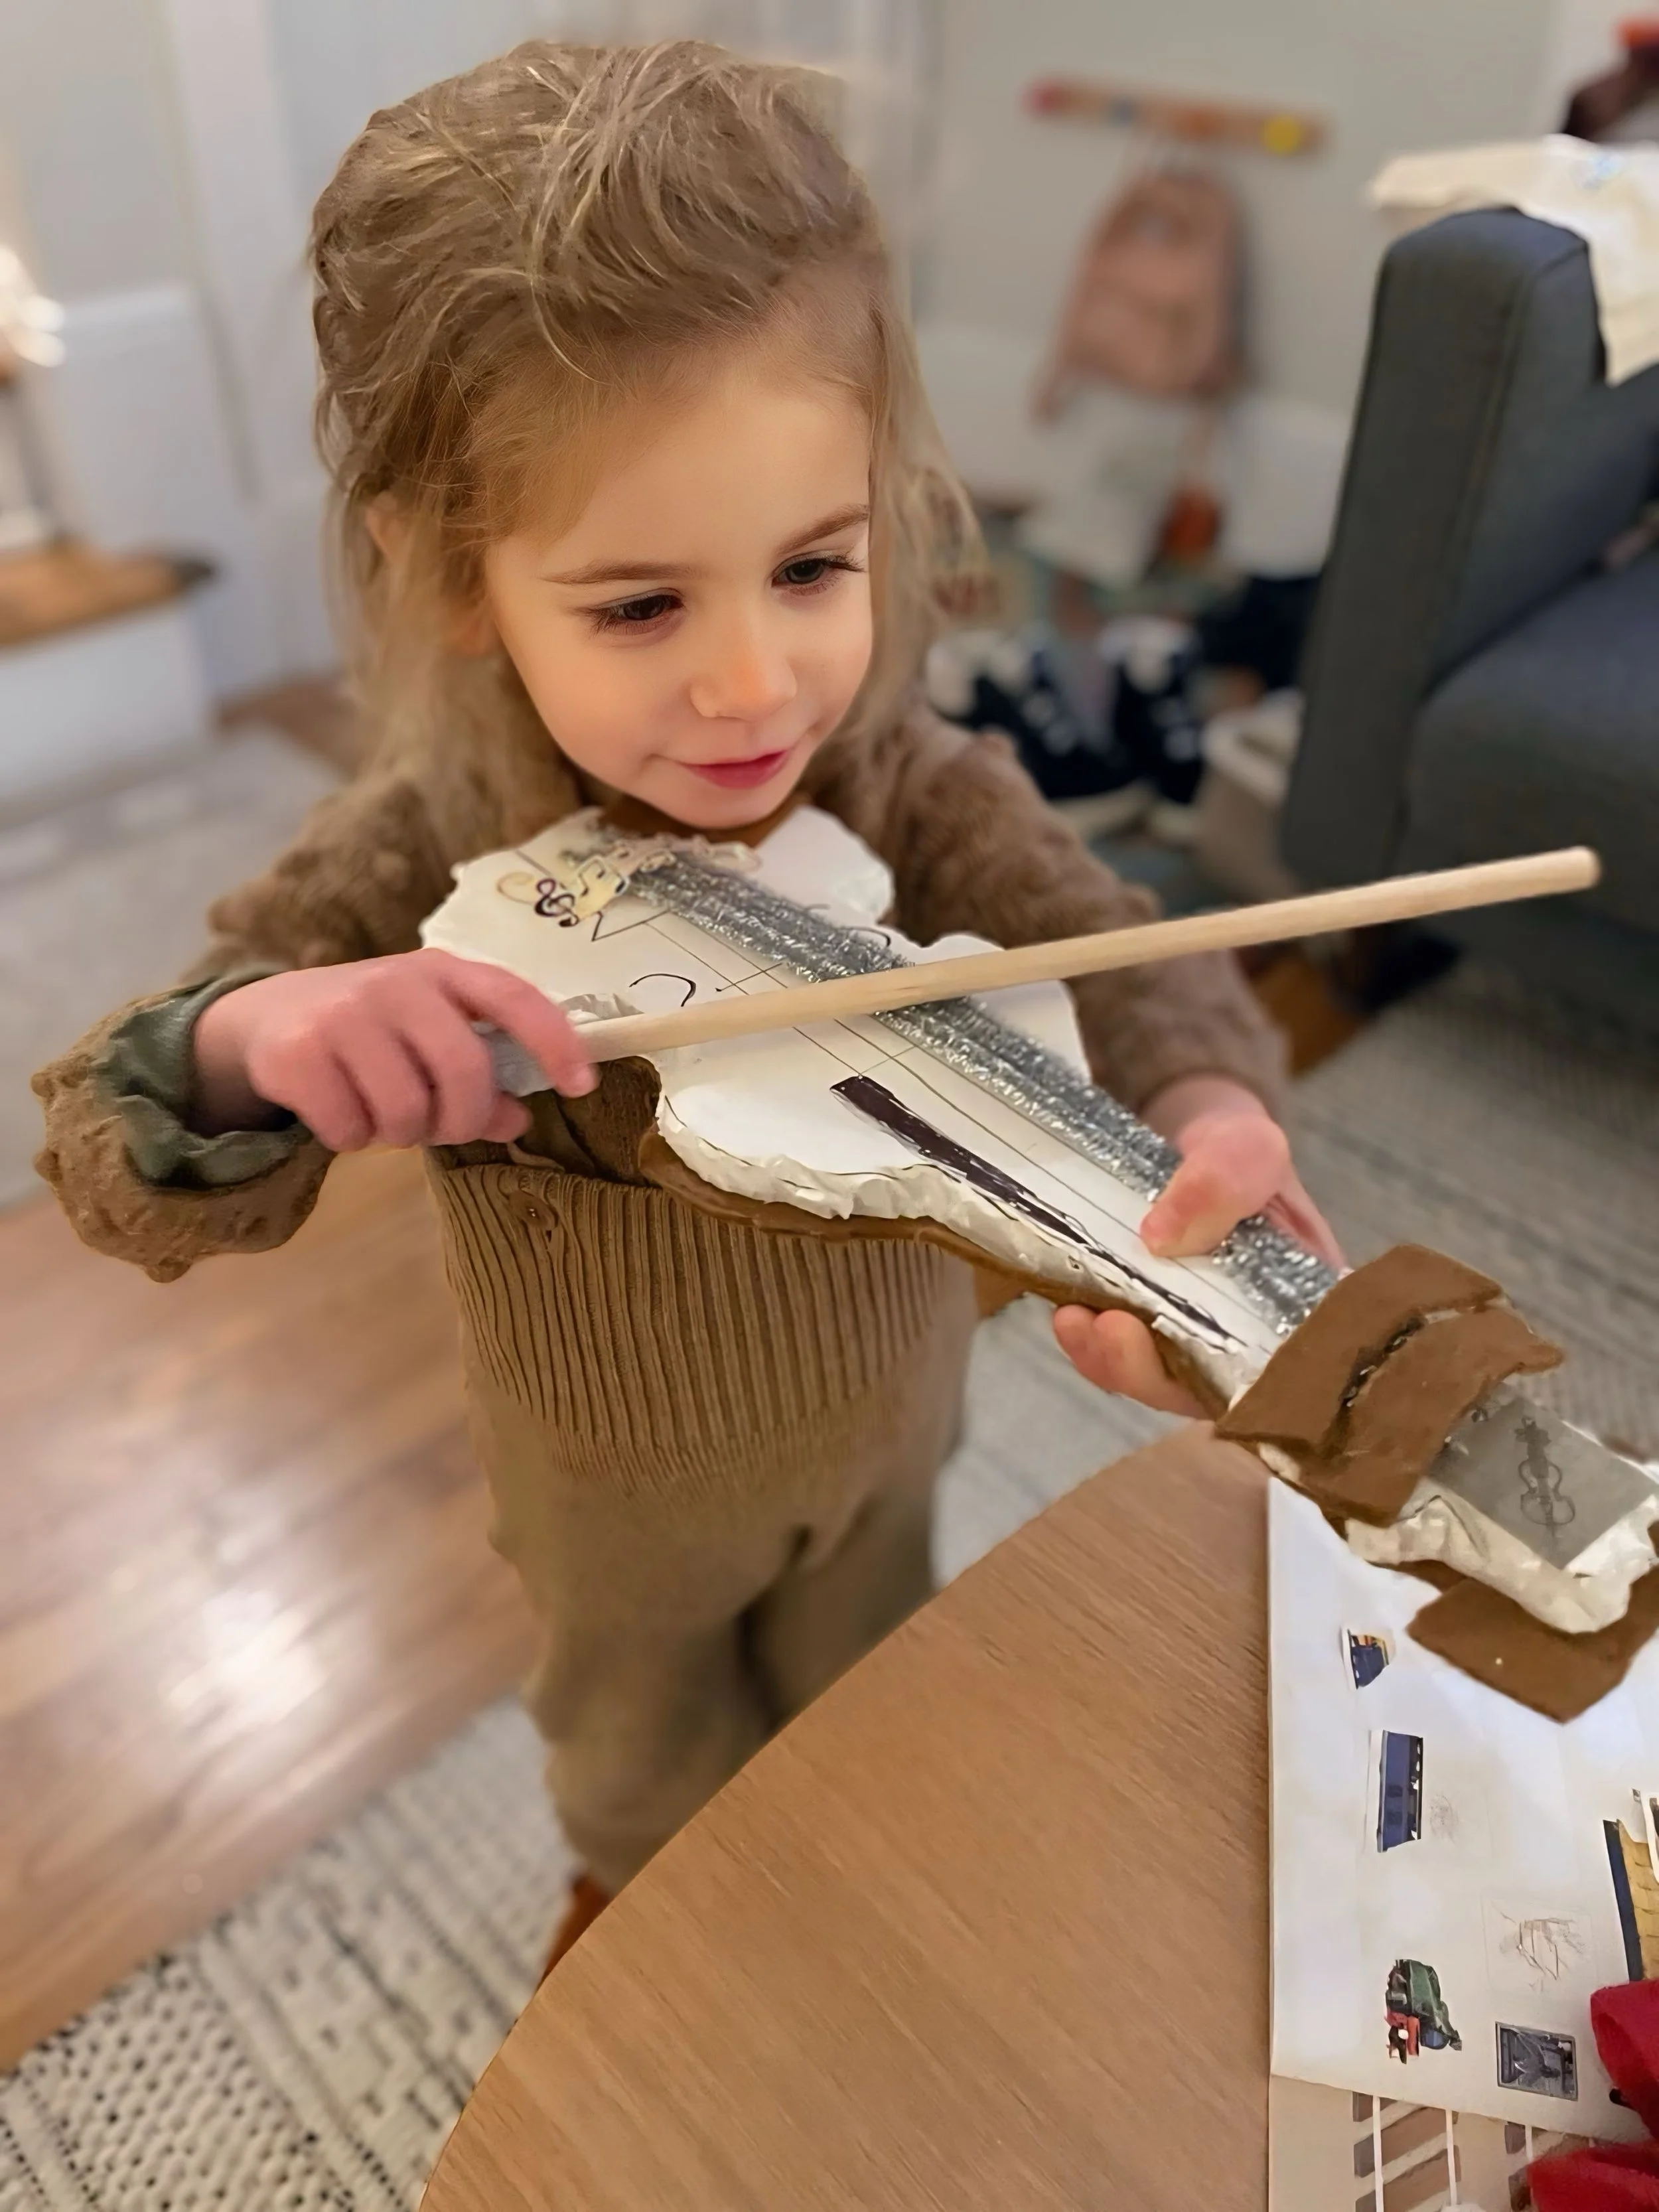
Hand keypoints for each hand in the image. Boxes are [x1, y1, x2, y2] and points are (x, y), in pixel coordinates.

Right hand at [191, 948, 594, 1151]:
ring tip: (382, 1114)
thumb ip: (479, 1071)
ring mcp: (344, 1014)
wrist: (267, 1015)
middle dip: (461, 1119)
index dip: (554, 1041)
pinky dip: (351, 1138)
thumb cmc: (372, 1030)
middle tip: (442, 1128)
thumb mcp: (429, 1034)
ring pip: (405, 1110)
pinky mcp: (297, 1052)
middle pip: (463, 1071)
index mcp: (443, 972)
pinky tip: (340, 1114)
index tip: (580, 1086)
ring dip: (400, 1134)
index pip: (513, 997)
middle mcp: (396, 983)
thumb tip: (518, 1118)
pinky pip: (349, 1128)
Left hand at [1052, 1074, 1342, 1415]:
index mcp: (1303, 1306)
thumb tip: (1162, 1240)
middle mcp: (1250, 1338)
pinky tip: (1067, 1312)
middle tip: (1114, 1331)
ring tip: (1075, 1320)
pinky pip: (1118, 1353)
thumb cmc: (1237, 1148)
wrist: (1187, 1137)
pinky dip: (1091, 1342)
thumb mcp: (1246, 1146)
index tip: (1200, 1361)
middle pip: (1209, 1385)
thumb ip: (1224, 1182)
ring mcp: (1191, 1338)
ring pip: (1157, 1377)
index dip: (1249, 1386)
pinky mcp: (1142, 1327)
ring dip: (1113, 1360)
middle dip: (1155, 1371)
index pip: (1290, 1371)